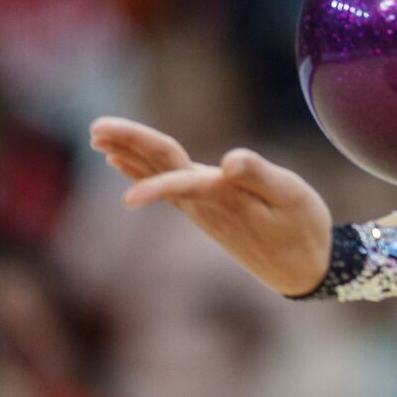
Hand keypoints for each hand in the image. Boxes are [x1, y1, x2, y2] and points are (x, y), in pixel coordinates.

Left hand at [89, 116, 333, 296]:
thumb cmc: (302, 228)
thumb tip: (230, 161)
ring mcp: (201, 209)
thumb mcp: (292, 196)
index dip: (146, 170)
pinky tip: (119, 163)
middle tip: (94, 126)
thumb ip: (260, 176)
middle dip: (128, 144)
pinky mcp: (207, 211)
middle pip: (159, 167)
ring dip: (128, 153)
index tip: (110, 160)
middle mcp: (203, 203)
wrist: (302, 269)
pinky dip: (141, 170)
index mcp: (222, 196)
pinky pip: (165, 185)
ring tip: (97, 136)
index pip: (178, 174)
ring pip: (157, 174)